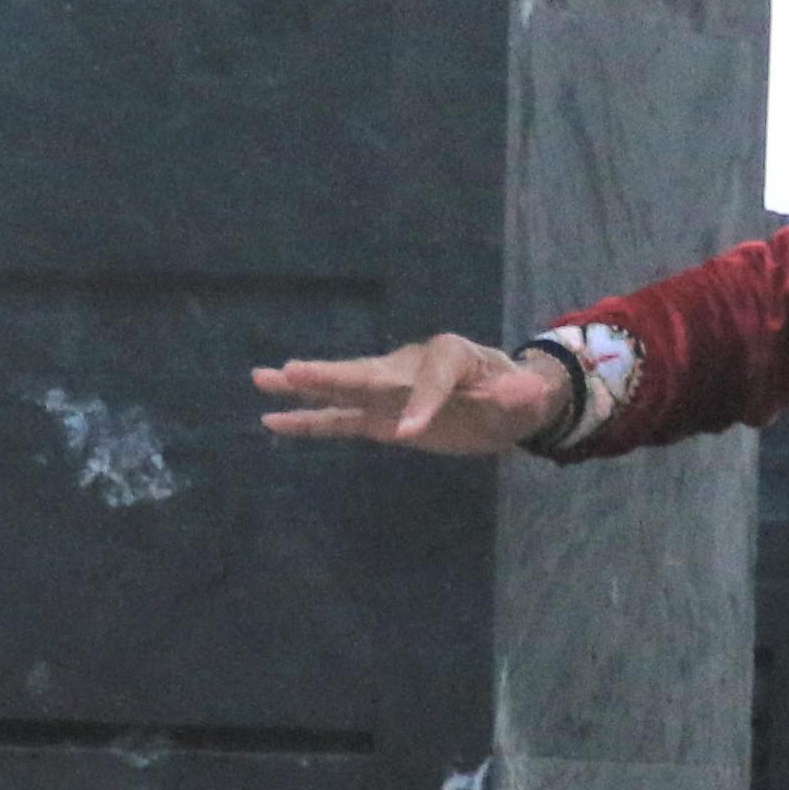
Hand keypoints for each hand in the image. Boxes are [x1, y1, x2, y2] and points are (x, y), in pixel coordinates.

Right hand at [253, 333, 565, 455]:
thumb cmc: (516, 396)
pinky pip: (340, 420)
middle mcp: (410, 366)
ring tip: (262, 378)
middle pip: (370, 371)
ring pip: (345, 389)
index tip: (410, 433)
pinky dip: (308, 421)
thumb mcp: (525, 398)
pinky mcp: (379, 417)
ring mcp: (389, 390)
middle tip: (294, 370)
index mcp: (449, 356)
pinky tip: (272, 421)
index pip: (432, 376)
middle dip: (334, 374)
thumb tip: (526, 392)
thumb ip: (520, 394)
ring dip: (306, 387)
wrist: (505, 405)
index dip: (421, 402)